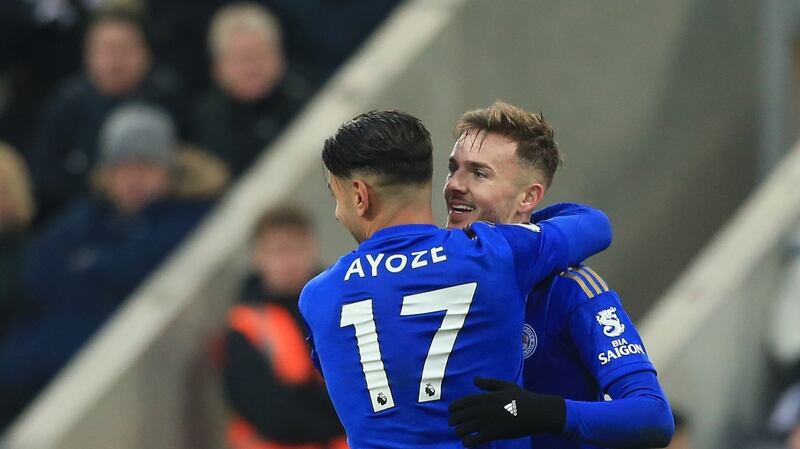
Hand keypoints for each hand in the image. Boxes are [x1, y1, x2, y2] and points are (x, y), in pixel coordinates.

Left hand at [448, 377, 565, 447]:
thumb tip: (474, 380)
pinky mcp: (492, 434)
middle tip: (453, 424)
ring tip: (461, 433)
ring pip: (463, 429)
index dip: (453, 408)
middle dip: (453, 421)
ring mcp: (486, 422)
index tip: (451, 411)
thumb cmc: (523, 398)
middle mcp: (482, 409)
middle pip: (459, 416)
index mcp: (484, 397)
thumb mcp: (506, 386)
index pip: (461, 402)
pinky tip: (468, 442)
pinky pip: (473, 440)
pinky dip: (467, 442)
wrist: (537, 412)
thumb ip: (489, 383)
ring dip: (459, 432)